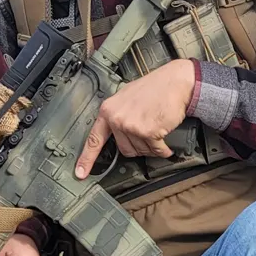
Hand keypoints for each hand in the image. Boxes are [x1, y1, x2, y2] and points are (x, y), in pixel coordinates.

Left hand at [74, 58, 196, 178]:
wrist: (175, 81)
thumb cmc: (155, 87)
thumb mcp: (126, 97)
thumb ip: (118, 115)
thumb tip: (116, 131)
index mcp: (108, 110)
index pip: (94, 139)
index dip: (86, 159)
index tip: (80, 173)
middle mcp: (117, 118)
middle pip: (124, 150)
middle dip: (138, 146)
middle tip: (147, 133)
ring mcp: (131, 126)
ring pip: (141, 151)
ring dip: (152, 146)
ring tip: (157, 130)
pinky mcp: (147, 132)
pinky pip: (155, 150)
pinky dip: (163, 149)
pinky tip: (165, 139)